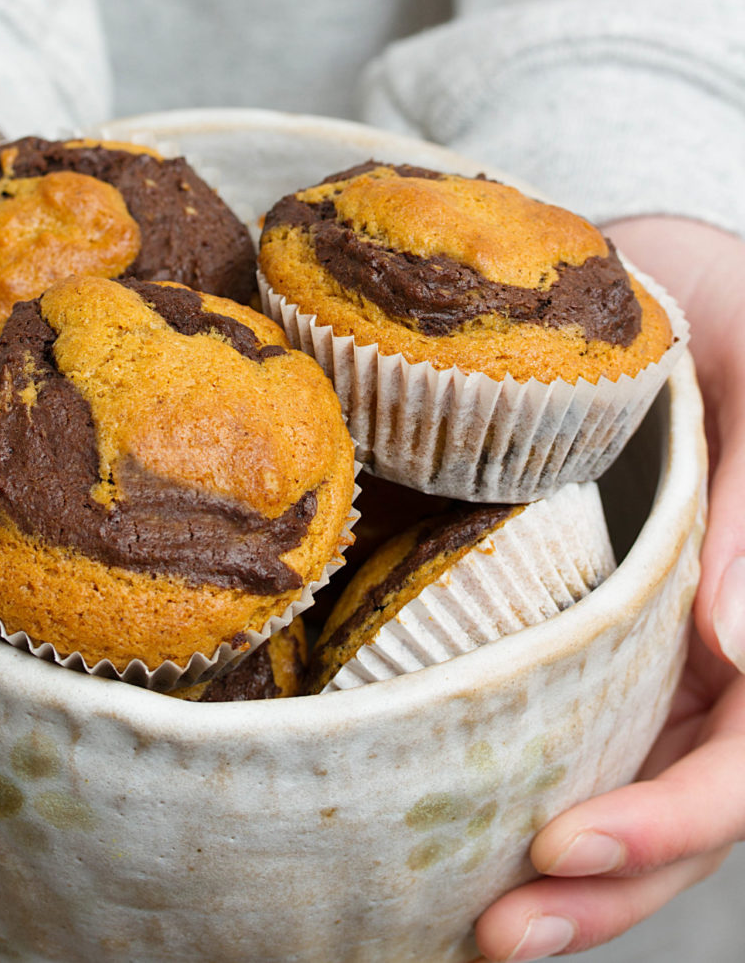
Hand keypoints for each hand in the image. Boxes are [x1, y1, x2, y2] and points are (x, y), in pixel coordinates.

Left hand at [475, 216, 744, 958]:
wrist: (654, 268)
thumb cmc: (731, 307)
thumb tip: (740, 651)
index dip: (677, 818)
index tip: (570, 840)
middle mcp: (722, 646)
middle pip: (685, 802)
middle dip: (606, 883)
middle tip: (499, 933)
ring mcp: (654, 640)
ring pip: (624, 781)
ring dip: (562, 868)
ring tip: (466, 924)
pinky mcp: (584, 614)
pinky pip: (566, 713)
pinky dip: (517, 776)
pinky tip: (449, 817)